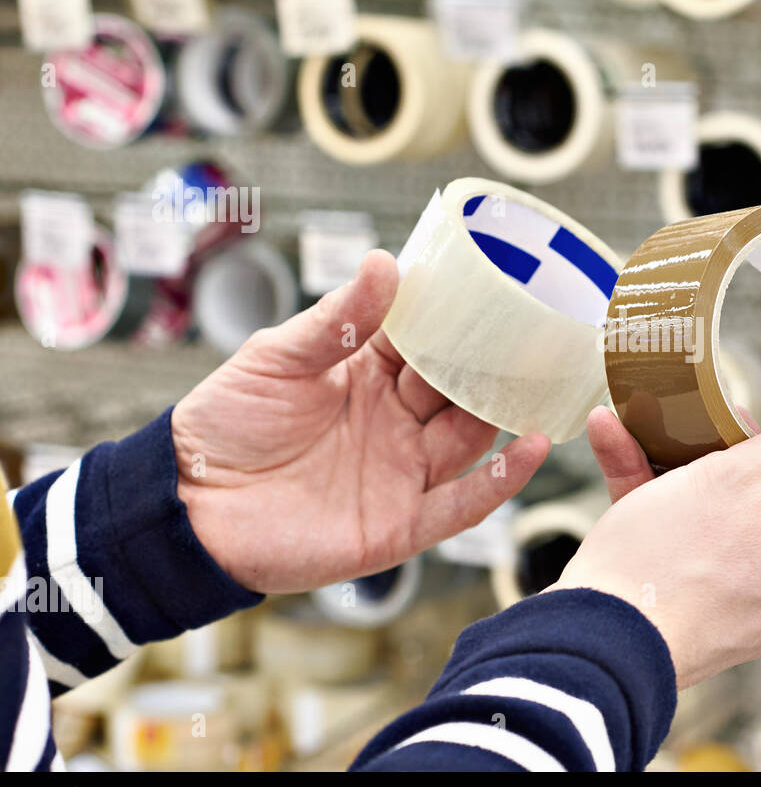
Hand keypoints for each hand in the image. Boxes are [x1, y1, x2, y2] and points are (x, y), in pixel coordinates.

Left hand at [172, 250, 549, 593]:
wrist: (188, 506)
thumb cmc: (225, 425)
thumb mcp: (278, 358)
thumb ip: (338, 319)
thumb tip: (386, 262)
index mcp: (368, 378)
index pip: (428, 344)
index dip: (461, 320)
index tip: (501, 287)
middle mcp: (395, 424)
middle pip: (460, 391)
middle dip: (495, 366)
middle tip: (539, 333)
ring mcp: (402, 474)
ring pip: (471, 439)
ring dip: (506, 413)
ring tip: (545, 380)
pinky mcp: (401, 525)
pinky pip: (463, 503)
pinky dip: (503, 478)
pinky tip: (534, 447)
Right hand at [556, 400, 760, 687]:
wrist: (592, 644)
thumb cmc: (667, 561)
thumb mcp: (739, 479)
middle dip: (745, 455)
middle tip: (719, 418)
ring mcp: (731, 610)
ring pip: (720, 521)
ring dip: (684, 468)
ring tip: (648, 424)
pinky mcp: (684, 615)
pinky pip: (679, 546)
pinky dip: (651, 499)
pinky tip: (612, 445)